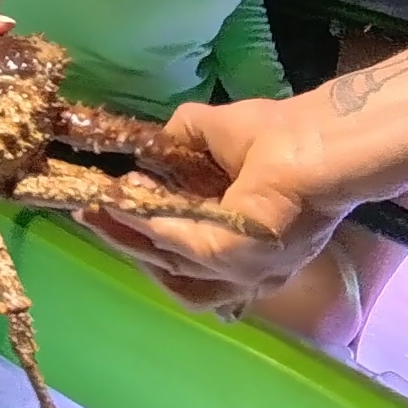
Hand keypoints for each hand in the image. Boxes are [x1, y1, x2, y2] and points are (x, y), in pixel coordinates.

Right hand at [75, 96, 359, 314]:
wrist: (319, 141)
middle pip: (171, 271)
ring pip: (169, 265)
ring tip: (98, 208)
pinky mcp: (234, 257)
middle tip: (88, 212)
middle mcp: (246, 271)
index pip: (185, 257)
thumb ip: (179, 144)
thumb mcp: (216, 136)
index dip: (140, 235)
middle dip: (124, 240)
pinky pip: (177, 245)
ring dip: (127, 236)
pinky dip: (146, 223)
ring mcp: (242, 271)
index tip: (100, 207)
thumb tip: (148, 149)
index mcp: (244, 247)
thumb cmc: (282, 136)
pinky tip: (123, 200)